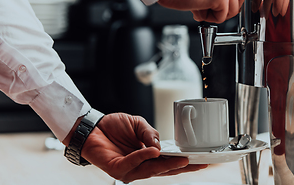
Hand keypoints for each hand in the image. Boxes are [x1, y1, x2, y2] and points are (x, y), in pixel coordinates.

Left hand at [79, 113, 207, 182]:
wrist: (92, 126)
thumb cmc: (114, 126)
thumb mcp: (138, 124)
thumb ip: (150, 134)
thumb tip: (160, 145)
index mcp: (147, 156)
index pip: (168, 162)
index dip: (184, 162)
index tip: (201, 160)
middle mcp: (140, 166)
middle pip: (164, 170)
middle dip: (182, 168)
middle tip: (199, 164)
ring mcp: (129, 169)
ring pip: (152, 169)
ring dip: (167, 164)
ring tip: (181, 159)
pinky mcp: (117, 169)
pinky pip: (133, 163)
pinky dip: (144, 156)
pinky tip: (154, 151)